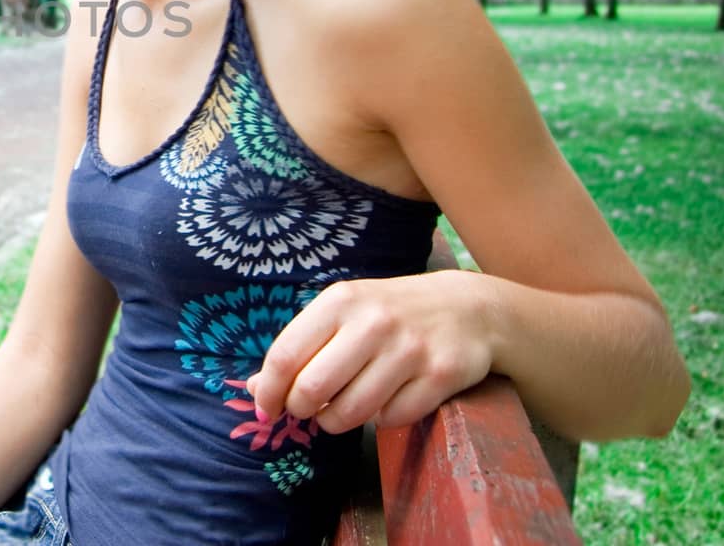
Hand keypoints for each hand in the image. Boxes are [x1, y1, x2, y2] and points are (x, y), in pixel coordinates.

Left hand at [244, 271, 494, 434]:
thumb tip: (256, 388)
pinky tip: (384, 401)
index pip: (286, 355)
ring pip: (351, 412)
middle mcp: (373, 323)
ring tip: (338, 411)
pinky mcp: (440, 376)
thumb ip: (301, 346)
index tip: (266, 408)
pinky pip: (392, 419)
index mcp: (340, 301)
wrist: (467, 308)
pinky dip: (380, 420)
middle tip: (306, 410)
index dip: (268, 390)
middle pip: (313, 389)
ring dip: (336, 422)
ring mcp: (409, 350)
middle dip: (301, 410)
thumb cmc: (389, 313)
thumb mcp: (343, 313)